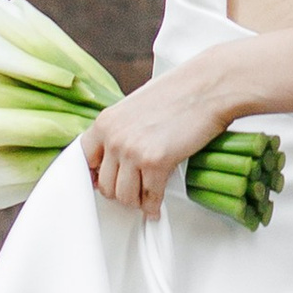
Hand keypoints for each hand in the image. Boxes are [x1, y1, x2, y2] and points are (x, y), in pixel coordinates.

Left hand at [79, 65, 232, 219]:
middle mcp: (114, 137)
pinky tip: (157, 205)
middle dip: (119, 191)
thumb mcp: (136, 107)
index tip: (104, 181)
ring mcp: (133, 151)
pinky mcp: (156, 162)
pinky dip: (154, 206)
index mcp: (106, 121)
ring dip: (136, 201)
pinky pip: (149, 196)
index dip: (95, 174)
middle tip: (132, 192)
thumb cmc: (180, 93)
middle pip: (103, 183)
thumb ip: (122, 131)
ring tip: (145, 198)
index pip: (83, 159)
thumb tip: (118, 158)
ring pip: (123, 195)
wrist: (208, 87)